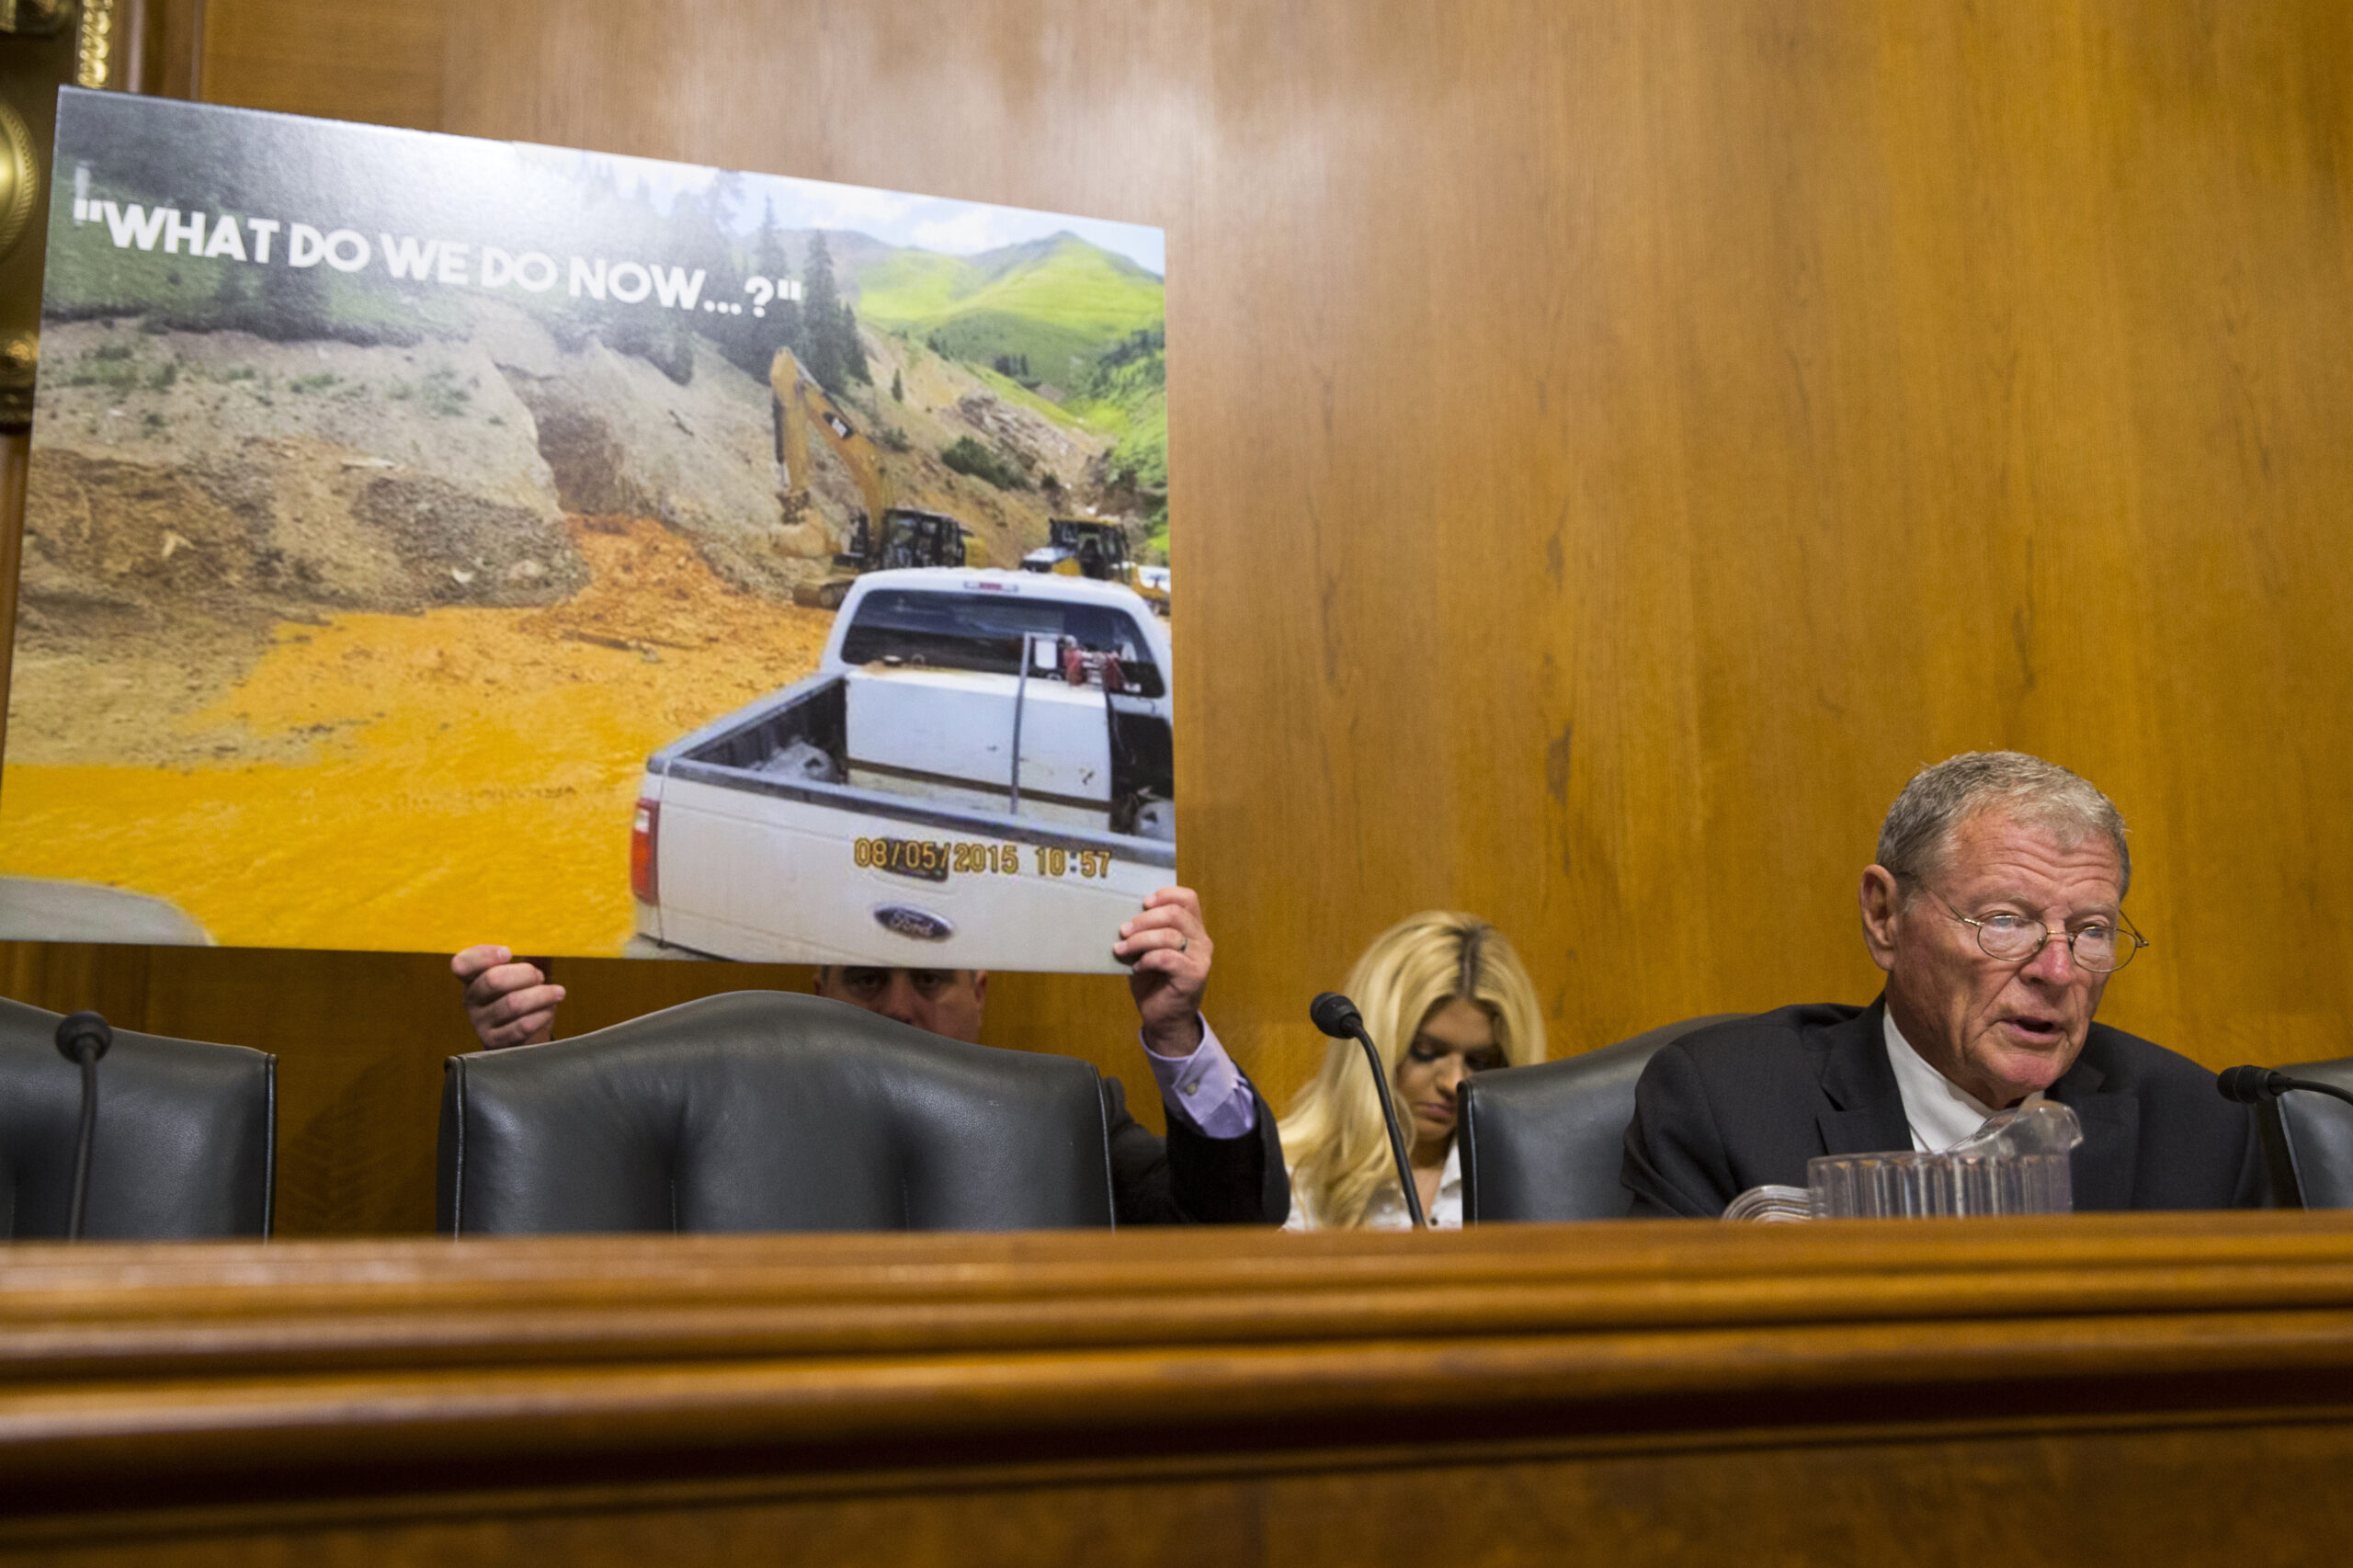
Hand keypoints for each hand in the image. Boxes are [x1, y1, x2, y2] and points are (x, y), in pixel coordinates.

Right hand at [451, 944, 563, 1048]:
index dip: (483, 956)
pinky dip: (541, 1015)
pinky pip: (521, 1026)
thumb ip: (534, 955)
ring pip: (512, 1004)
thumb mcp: (528, 974)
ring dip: (540, 995)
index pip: (462, 964)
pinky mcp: (495, 1042)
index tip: (509, 953)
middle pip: (493, 980)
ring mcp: (480, 1022)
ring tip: (556, 992)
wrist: (528, 1036)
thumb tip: (547, 935)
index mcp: (473, 977)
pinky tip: (549, 1010)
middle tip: (539, 976)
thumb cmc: (526, 996)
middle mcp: (471, 999)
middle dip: (525, 974)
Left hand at [1116, 886, 1209, 1057]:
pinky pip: (1166, 958)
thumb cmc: (1155, 981)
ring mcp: (1201, 958)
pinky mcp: (1194, 976)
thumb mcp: (1150, 949)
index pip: (1188, 898)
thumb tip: (1123, 915)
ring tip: (1122, 948)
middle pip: (1175, 913)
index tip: (1142, 903)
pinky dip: (1146, 959)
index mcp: (1194, 929)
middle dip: (1144, 919)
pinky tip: (1136, 967)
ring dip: (1139, 940)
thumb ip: (1147, 931)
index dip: (1165, 895)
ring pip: (1169, 935)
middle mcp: (1202, 940)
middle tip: (1123, 930)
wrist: (1165, 1019)